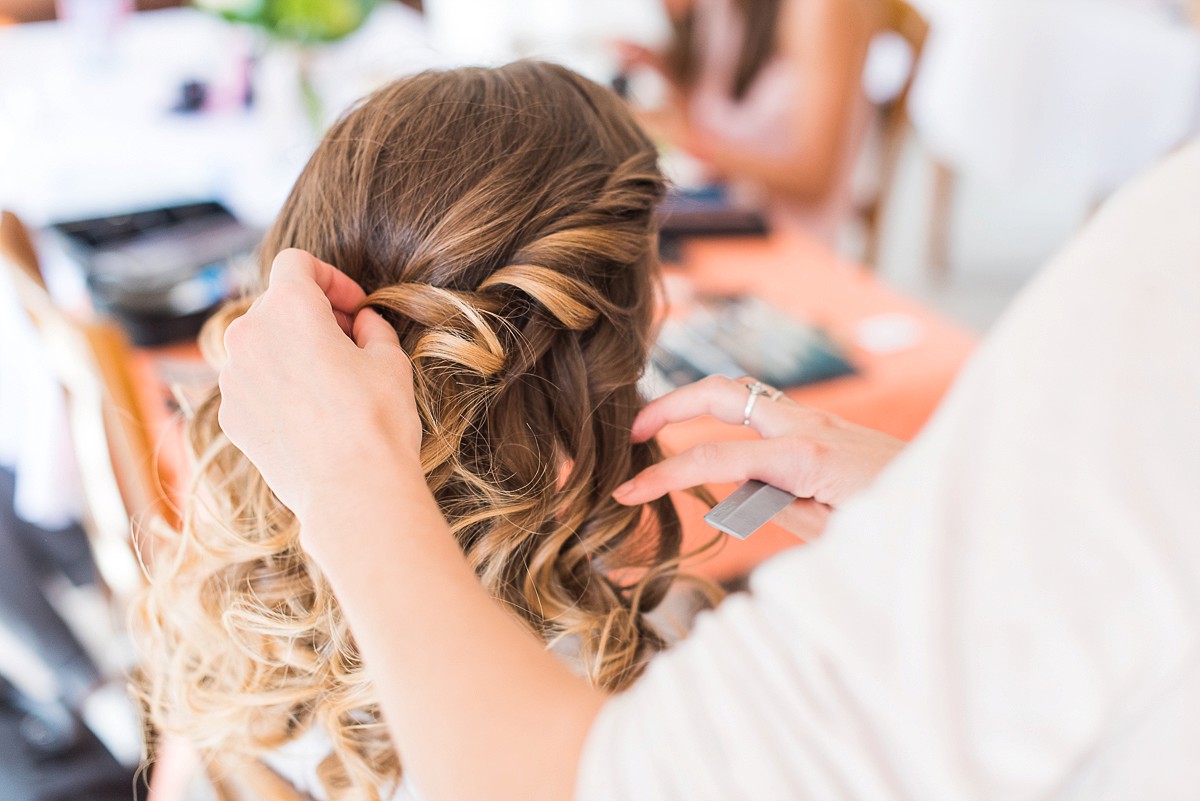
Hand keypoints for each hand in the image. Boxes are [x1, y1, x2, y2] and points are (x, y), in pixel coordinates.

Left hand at [217, 249, 421, 534]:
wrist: (351, 491)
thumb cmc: (377, 420)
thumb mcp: (390, 360)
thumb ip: (372, 328)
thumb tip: (361, 323)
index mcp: (288, 308)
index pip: (297, 263)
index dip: (331, 278)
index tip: (354, 307)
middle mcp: (248, 336)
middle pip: (275, 304)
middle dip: (312, 315)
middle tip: (350, 342)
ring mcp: (233, 378)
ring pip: (260, 345)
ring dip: (291, 351)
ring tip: (330, 381)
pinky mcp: (230, 416)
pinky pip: (252, 384)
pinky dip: (277, 386)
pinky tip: (311, 414)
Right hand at [612, 375, 903, 538]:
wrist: (954, 496)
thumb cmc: (897, 522)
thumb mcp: (830, 535)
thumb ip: (775, 510)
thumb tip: (729, 497)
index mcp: (803, 456)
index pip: (713, 458)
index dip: (662, 475)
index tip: (626, 493)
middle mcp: (805, 425)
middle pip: (721, 393)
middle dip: (669, 404)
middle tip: (633, 429)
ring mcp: (816, 419)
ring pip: (742, 393)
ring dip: (698, 403)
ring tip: (663, 429)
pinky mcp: (823, 426)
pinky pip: (765, 410)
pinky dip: (729, 418)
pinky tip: (718, 445)